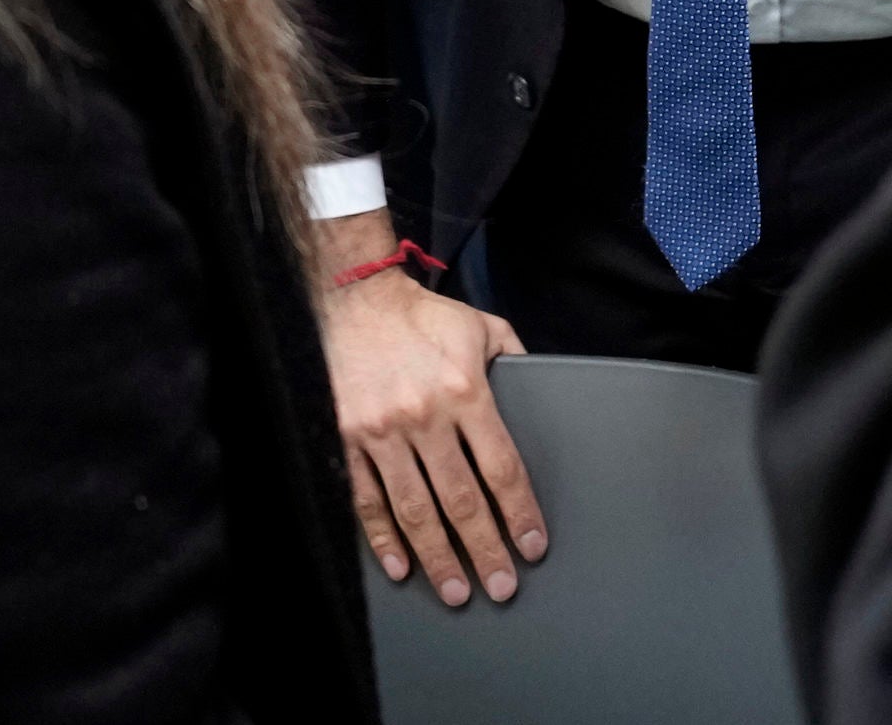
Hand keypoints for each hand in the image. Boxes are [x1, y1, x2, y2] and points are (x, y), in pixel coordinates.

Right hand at [314, 215, 543, 606]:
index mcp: (466, 391)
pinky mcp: (347, 440)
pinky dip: (383, 539)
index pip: (501, 467)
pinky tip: (402, 568)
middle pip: (461, 500)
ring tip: (458, 592)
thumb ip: (516, 361)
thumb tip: (543, 391)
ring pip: (415, 510)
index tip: (532, 546)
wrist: (353, 299)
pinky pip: (367, 501)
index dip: (519, 513)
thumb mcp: (483, 327)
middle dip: (485, 550)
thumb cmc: (422, 317)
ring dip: (438, 557)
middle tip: (501, 587)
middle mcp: (425, 416)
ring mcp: (382, 432)